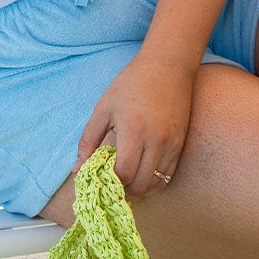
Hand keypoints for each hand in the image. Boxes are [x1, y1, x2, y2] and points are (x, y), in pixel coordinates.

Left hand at [74, 51, 194, 198]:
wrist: (167, 67)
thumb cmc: (132, 84)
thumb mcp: (104, 108)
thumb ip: (89, 140)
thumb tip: (77, 170)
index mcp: (134, 130)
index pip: (123, 174)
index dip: (110, 183)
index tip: (100, 180)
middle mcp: (156, 141)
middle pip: (141, 185)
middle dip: (124, 191)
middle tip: (111, 184)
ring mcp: (172, 145)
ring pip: (156, 184)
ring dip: (140, 188)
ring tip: (125, 180)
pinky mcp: (181, 145)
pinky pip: (168, 176)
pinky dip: (154, 181)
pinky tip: (141, 173)